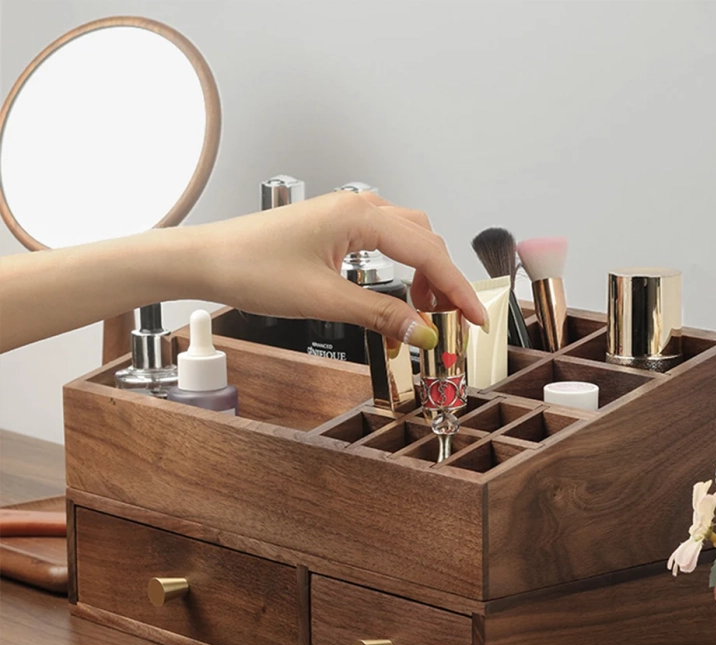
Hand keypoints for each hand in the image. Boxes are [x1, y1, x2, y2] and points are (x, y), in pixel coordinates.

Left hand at [195, 191, 486, 348]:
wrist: (206, 260)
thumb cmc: (251, 267)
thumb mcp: (323, 300)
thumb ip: (380, 315)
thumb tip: (422, 332)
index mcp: (361, 216)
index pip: (430, 253)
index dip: (458, 290)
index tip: (476, 319)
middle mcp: (359, 207)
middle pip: (426, 241)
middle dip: (445, 283)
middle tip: (452, 323)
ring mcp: (346, 216)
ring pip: (408, 240)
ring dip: (424, 275)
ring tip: (425, 314)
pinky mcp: (334, 229)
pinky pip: (384, 244)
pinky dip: (401, 270)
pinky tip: (396, 295)